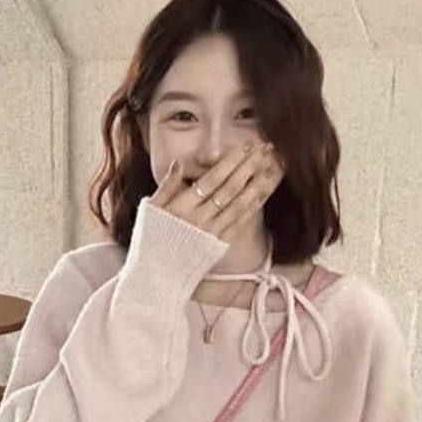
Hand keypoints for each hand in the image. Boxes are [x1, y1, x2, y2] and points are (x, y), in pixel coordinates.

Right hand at [148, 142, 284, 243]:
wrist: (154, 276)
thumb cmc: (149, 240)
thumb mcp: (151, 210)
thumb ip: (166, 186)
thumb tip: (178, 163)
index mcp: (182, 207)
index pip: (213, 178)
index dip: (232, 161)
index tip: (246, 145)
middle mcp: (200, 218)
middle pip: (231, 188)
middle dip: (250, 165)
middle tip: (266, 147)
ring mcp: (212, 232)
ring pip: (240, 203)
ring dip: (258, 182)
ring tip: (271, 165)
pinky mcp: (219, 245)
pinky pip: (240, 222)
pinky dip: (253, 206)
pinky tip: (263, 192)